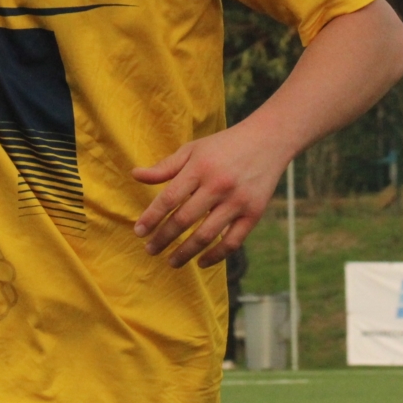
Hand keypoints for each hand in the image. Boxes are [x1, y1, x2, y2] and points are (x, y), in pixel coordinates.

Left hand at [132, 122, 285, 268]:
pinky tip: (201, 262)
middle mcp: (218, 185)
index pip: (169, 198)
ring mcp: (237, 201)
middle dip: (164, 238)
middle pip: (185, 219)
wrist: (267, 141)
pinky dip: (216, 256)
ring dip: (186, 252)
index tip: (138, 232)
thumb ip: (165, 167)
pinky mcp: (254, 214)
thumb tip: (135, 175)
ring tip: (171, 262)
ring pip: (207, 235)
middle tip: (150, 250)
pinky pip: (232, 242)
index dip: (152, 217)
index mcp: (199, 168)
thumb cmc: (222, 146)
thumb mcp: (192, 150)